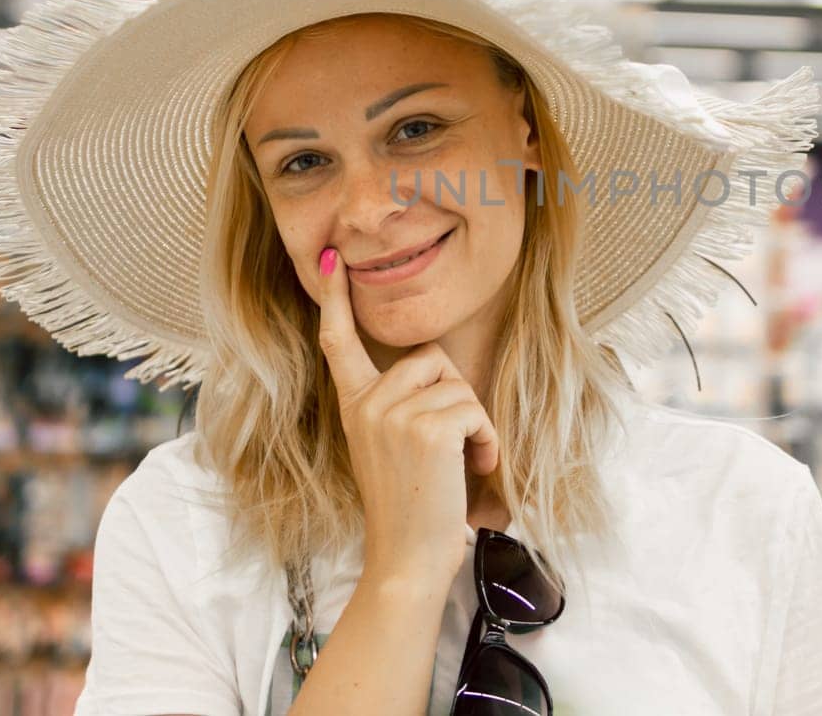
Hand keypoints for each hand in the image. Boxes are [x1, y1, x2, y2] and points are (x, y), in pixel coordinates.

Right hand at [314, 246, 500, 586]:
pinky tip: (477, 468)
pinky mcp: (425, 427)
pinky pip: (475, 410)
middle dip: (457, 395)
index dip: (335, 300)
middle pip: (431, 358)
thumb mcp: (390, 446)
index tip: (333, 261)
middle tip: (455, 442)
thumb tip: (431, 365)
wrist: (408, 558)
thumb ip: (397, 404)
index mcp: (354, 404)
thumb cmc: (412, 506)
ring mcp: (392, 413)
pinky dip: (488, 440)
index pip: (338, 342)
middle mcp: (366, 403)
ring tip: (464, 462)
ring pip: (458, 384)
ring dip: (476, 423)